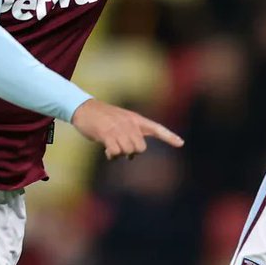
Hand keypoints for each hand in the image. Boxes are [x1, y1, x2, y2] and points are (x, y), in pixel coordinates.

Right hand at [70, 99, 184, 159]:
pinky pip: (116, 152)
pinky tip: (108, 152)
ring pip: (128, 151)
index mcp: (135, 119)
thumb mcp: (120, 121)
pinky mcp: (106, 134)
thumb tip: (131, 156)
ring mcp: (118, 128)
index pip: (156, 128)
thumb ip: (130, 135)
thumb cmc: (102, 118)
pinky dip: (113, 155)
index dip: (169, 136)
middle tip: (121, 148)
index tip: (181, 143)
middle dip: (132, 152)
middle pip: (140, 148)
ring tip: (112, 149)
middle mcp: (129, 123)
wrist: (84, 108)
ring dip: (120, 154)